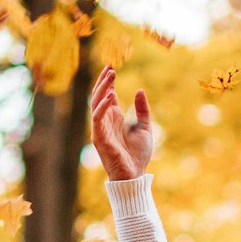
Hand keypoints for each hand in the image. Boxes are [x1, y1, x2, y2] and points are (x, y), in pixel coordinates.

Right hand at [89, 64, 154, 180]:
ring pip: (96, 103)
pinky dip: (102, 107)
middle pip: (99, 96)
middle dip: (104, 81)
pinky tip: (109, 96)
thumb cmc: (138, 155)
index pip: (107, 94)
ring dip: (102, 89)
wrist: (135, 175)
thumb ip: (142, 110)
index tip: (112, 67)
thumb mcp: (145, 127)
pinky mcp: (99, 137)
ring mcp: (100, 129)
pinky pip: (97, 118)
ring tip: (111, 75)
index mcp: (114, 118)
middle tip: (111, 67)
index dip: (108, 81)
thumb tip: (139, 90)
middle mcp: (105, 121)